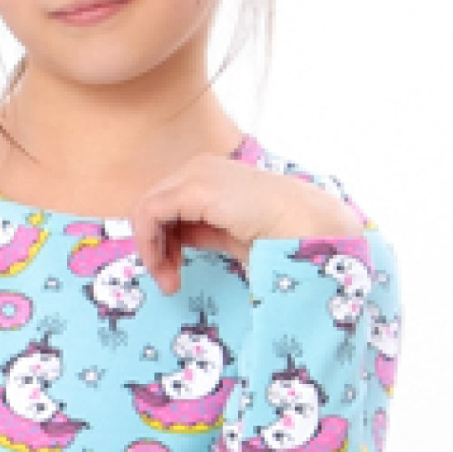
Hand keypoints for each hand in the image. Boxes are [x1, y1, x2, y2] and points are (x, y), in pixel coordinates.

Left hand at [131, 157, 363, 293]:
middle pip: (153, 208)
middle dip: (154, 249)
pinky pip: (149, 213)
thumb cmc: (279, 236)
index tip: (174, 276)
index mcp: (210, 178)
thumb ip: (200, 231)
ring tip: (169, 281)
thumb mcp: (230, 234)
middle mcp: (200, 168)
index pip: (167, 208)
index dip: (163, 244)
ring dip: (151, 251)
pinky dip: (149, 244)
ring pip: (146, 210)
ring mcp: (196, 173)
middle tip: (169, 283)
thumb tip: (172, 246)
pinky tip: (165, 268)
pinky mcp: (194, 187)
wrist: (306, 226)